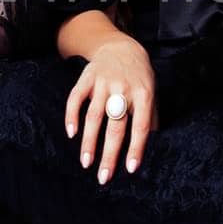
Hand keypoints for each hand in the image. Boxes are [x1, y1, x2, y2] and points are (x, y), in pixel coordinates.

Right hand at [65, 35, 158, 184]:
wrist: (121, 47)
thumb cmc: (139, 78)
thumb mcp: (151, 93)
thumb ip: (150, 118)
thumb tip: (152, 147)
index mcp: (143, 94)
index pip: (140, 126)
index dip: (136, 148)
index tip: (130, 169)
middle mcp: (123, 89)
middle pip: (115, 126)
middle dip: (109, 153)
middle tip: (104, 177)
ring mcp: (103, 82)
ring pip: (94, 115)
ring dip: (89, 141)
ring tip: (86, 162)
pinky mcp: (86, 77)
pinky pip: (75, 98)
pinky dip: (71, 116)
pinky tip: (71, 134)